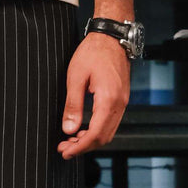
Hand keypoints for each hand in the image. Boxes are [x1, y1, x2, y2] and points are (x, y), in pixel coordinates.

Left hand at [57, 32, 129, 158]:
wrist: (112, 36)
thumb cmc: (93, 52)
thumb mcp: (76, 77)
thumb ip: (73, 105)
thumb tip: (69, 129)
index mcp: (109, 100)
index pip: (95, 134)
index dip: (80, 147)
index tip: (65, 152)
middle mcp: (120, 104)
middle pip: (104, 137)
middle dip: (83, 147)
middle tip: (64, 148)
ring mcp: (123, 101)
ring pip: (108, 132)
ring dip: (90, 140)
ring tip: (71, 140)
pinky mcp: (121, 98)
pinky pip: (111, 122)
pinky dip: (97, 130)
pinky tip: (83, 129)